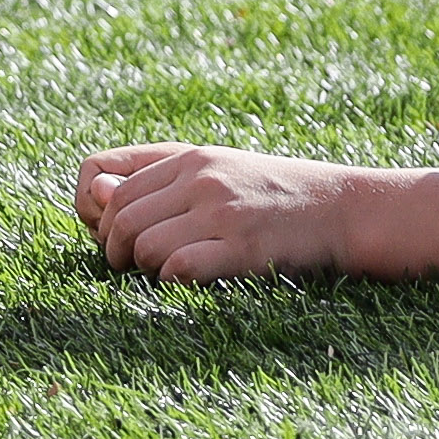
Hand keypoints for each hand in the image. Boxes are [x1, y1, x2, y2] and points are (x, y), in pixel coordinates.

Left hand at [78, 142, 364, 277]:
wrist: (344, 209)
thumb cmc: (276, 196)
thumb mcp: (219, 172)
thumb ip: (157, 180)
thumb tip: (94, 196)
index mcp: (191, 157)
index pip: (109, 182)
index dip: (98, 217)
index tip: (112, 237)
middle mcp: (202, 179)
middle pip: (120, 217)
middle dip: (115, 250)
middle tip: (133, 266)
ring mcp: (222, 212)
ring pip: (142, 245)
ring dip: (145, 268)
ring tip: (168, 272)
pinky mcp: (242, 248)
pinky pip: (178, 269)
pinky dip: (174, 281)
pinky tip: (192, 280)